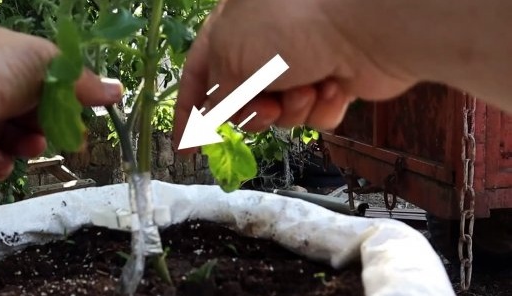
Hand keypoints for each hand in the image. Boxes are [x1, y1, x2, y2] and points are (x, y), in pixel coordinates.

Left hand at [0, 23, 121, 184]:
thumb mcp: (47, 66)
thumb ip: (83, 83)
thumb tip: (119, 92)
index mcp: (6, 66)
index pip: (40, 87)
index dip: (61, 103)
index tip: (79, 115)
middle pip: (30, 120)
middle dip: (47, 128)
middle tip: (62, 135)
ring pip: (13, 146)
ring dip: (25, 147)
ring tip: (26, 144)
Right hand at [173, 0, 416, 151]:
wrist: (364, 22)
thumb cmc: (288, 26)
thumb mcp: (231, 56)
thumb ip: (215, 94)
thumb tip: (208, 116)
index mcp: (229, 31)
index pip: (199, 79)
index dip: (189, 115)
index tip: (184, 149)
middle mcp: (262, 48)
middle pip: (242, 103)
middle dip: (255, 112)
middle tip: (268, 106)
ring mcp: (300, 65)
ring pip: (280, 114)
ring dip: (292, 108)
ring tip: (308, 86)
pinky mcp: (331, 82)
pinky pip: (314, 115)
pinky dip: (321, 107)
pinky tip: (334, 85)